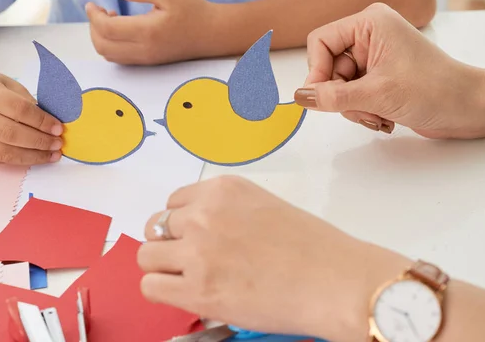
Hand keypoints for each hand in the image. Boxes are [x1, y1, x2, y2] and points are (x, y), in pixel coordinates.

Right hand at [0, 70, 62, 164]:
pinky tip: (38, 157)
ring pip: (5, 151)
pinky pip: (1, 160)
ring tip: (53, 154)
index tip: (59, 128)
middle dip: (39, 141)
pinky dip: (23, 160)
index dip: (41, 121)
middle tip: (58, 143)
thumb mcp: (9, 85)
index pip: (18, 109)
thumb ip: (27, 102)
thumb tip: (51, 124)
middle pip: (11, 133)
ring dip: (34, 155)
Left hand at [86, 0, 217, 64]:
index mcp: (147, 32)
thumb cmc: (193, 11)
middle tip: (97, 10)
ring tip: (110, 18)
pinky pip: (120, 59)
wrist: (212, 34)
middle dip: (93, 28)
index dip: (93, 16)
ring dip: (101, 38)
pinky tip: (121, 30)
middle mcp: (144, 50)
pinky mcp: (149, 62)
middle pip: (103, 46)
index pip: (107, 29)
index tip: (91, 4)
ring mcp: (146, 59)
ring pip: (109, 56)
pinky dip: (111, 46)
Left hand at [138, 176, 409, 340]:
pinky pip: (151, 286)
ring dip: (165, 269)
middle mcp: (205, 213)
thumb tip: (195, 234)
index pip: (174, 202)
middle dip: (171, 246)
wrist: (336, 281)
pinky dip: (164, 292)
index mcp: (223, 190)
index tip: (195, 239)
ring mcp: (198, 251)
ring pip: (148, 256)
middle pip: (156, 227)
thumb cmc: (314, 248)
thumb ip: (225, 213)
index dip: (182, 225)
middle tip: (193, 263)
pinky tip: (189, 295)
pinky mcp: (197, 289)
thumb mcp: (264, 209)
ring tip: (191, 281)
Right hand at [295, 3, 484, 138]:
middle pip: (328, 68)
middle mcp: (369, 36)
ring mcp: (374, 57)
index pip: (320, 42)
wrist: (468, 108)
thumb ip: (332, 96)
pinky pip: (352, 95)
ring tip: (379, 115)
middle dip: (342, 95)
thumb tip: (299, 97)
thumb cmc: (433, 90)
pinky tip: (384, 118)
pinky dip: (363, 111)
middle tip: (363, 108)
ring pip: (338, 86)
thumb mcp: (376, 94)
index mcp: (369, 23)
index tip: (321, 97)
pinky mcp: (378, 77)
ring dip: (354, 108)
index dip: (316, 71)